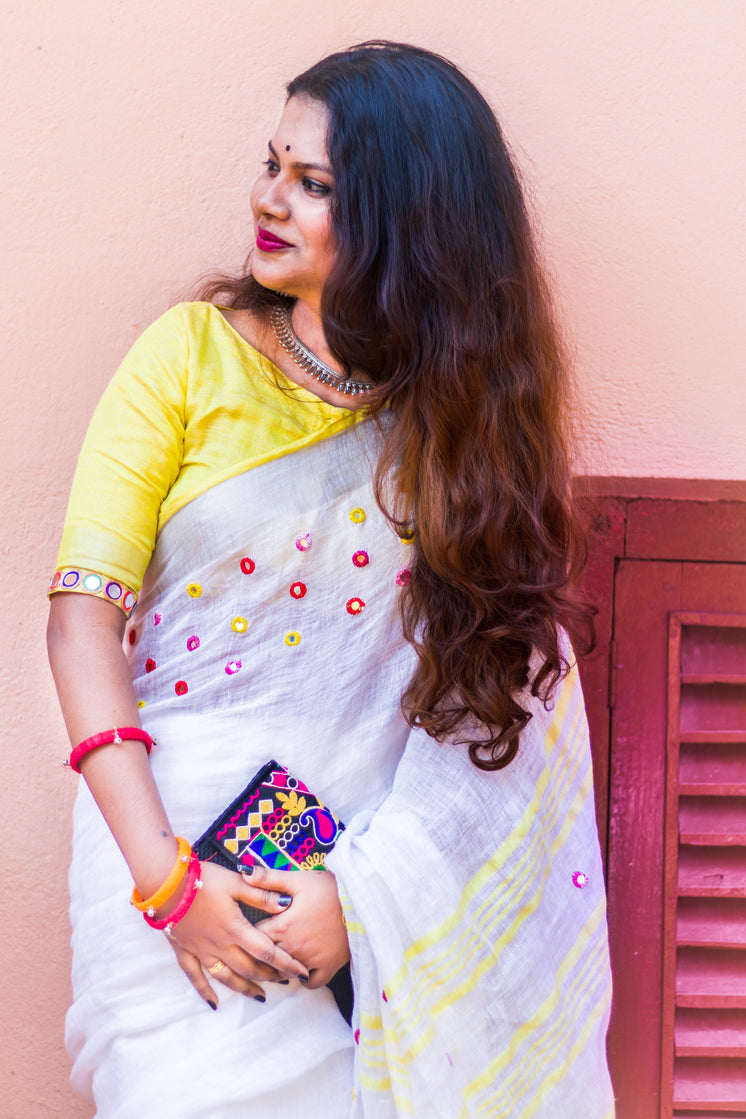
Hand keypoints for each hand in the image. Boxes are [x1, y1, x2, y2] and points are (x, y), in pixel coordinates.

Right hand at [164, 862, 308, 1007]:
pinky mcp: (185, 951)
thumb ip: (261, 894)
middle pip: (249, 968)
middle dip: (270, 976)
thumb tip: (287, 904)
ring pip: (226, 977)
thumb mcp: (236, 882)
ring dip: (245, 988)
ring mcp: (201, 951)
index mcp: (235, 928)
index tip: (301, 972)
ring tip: (260, 996)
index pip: (267, 951)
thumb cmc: (202, 879)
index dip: (286, 963)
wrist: (165, 884)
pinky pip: (195, 977)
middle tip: (286, 981)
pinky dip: (205, 992)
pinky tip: (214, 1004)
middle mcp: (220, 945)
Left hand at [251, 864, 349, 988]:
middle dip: (264, 953)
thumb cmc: (330, 889)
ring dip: (280, 966)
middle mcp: (293, 948)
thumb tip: (243, 872)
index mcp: (283, 927)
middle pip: (268, 958)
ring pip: (286, 972)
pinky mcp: (328, 968)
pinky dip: (304, 978)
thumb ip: (270, 878)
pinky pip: (310, 983)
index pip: (255, 938)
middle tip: (264, 944)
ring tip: (280, 956)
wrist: (363, 902)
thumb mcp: (299, 879)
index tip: (252, 929)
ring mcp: (310, 961)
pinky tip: (302, 968)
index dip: (251, 934)